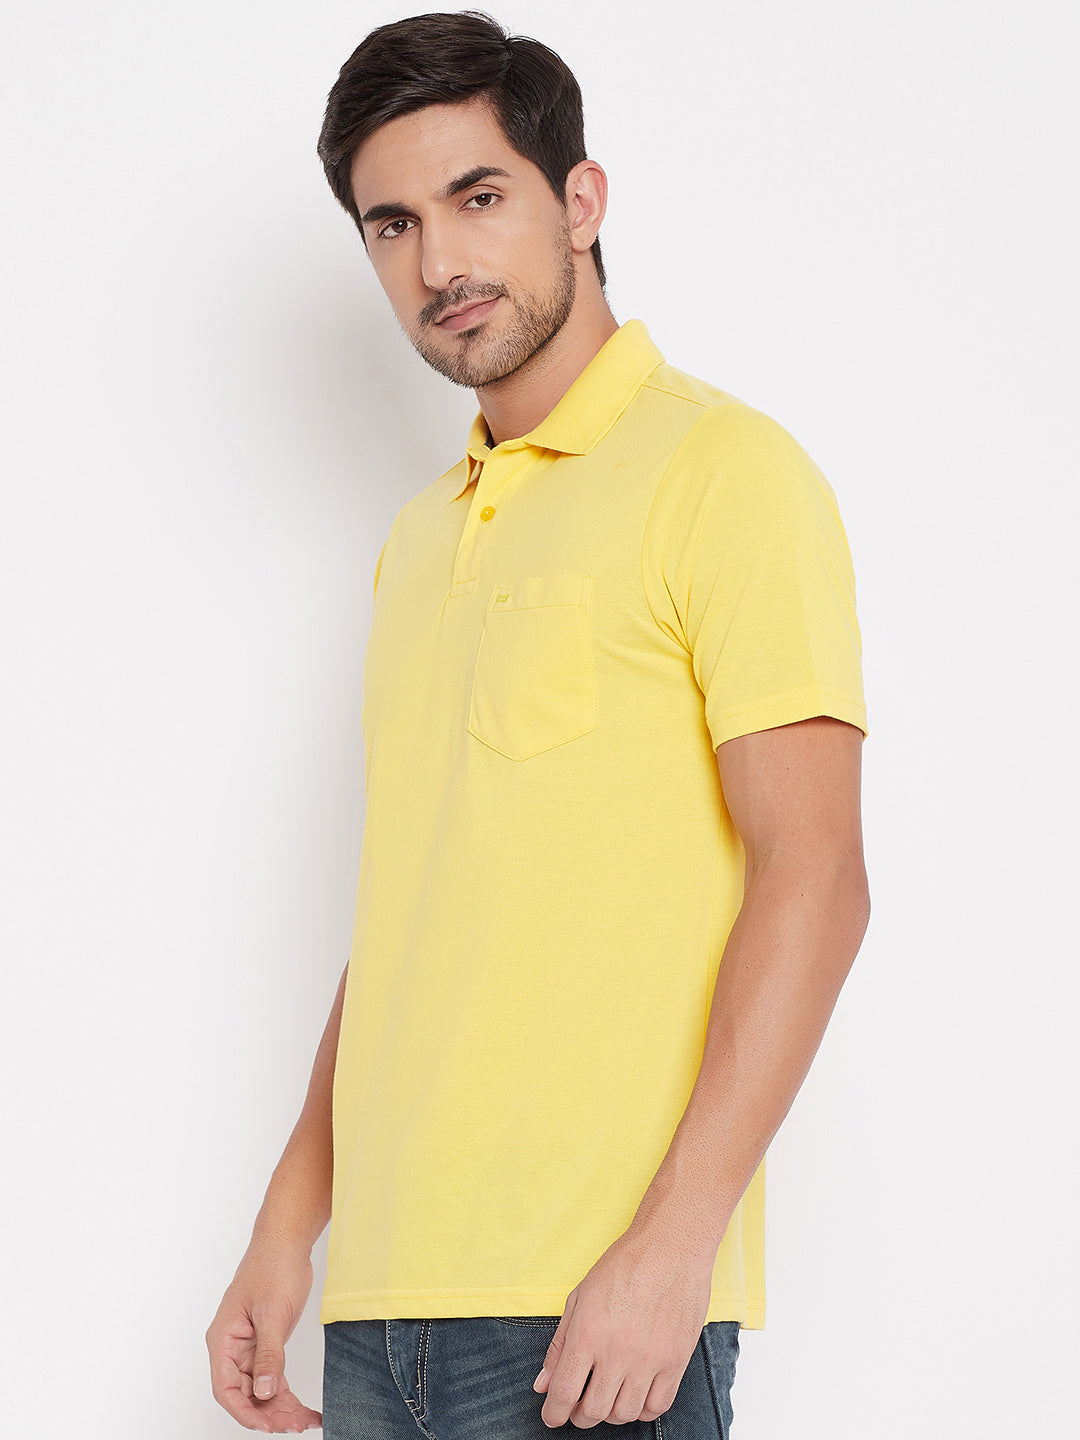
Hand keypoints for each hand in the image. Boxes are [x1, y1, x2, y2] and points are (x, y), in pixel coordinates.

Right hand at [206, 1243, 321, 1433]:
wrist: (287, 1242)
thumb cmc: (273, 1268)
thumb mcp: (272, 1313)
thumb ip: (268, 1355)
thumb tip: (266, 1392)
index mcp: (223, 1340)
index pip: (225, 1389)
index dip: (245, 1412)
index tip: (268, 1425)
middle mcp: (231, 1348)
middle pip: (244, 1394)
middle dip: (268, 1413)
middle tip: (295, 1426)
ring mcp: (248, 1348)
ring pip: (260, 1389)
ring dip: (281, 1408)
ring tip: (305, 1421)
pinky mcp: (265, 1344)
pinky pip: (273, 1377)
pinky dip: (288, 1394)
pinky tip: (305, 1409)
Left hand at [532, 1224, 712, 1427]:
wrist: (670, 1248)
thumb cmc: (622, 1267)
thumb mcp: (579, 1297)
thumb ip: (559, 1344)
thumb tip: (543, 1384)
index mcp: (588, 1334)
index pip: (564, 1392)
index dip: (553, 1413)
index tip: (552, 1416)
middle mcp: (617, 1353)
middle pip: (593, 1411)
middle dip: (580, 1416)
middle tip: (579, 1406)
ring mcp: (649, 1360)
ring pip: (625, 1413)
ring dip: (610, 1413)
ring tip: (607, 1396)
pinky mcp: (676, 1361)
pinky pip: (657, 1407)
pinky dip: (641, 1410)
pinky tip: (634, 1394)